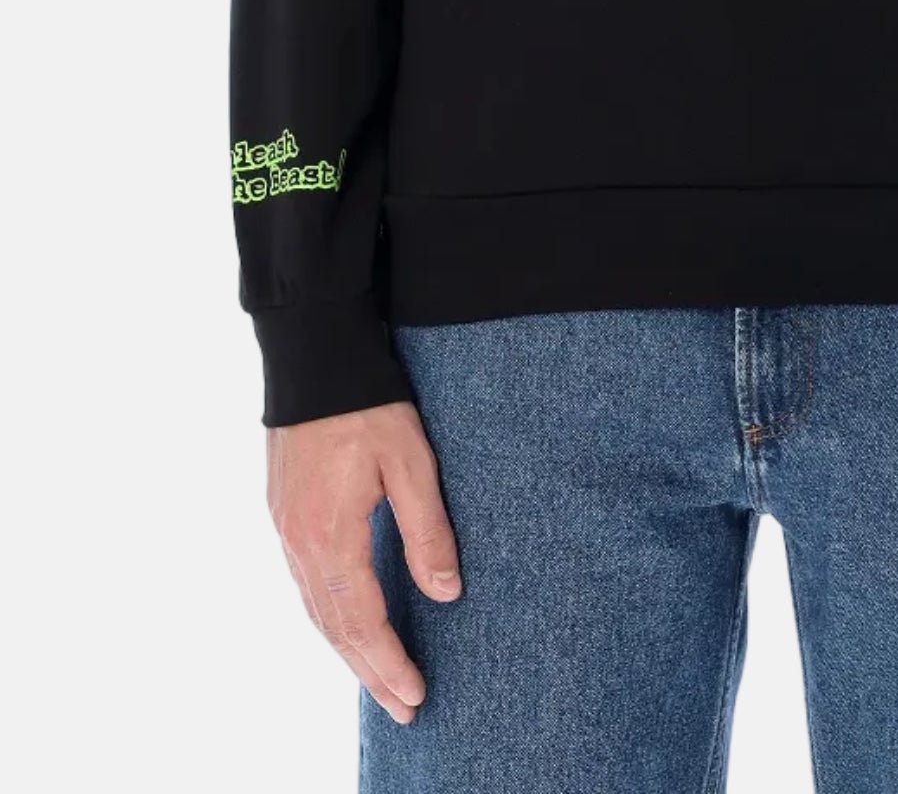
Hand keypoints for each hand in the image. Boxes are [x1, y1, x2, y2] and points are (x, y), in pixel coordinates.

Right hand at [267, 400, 460, 723]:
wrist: (313, 356)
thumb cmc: (368, 405)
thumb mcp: (412, 462)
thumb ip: (428, 530)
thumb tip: (447, 593)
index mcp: (331, 535)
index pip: (362, 621)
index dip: (389, 663)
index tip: (416, 696)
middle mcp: (299, 542)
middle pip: (334, 628)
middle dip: (370, 672)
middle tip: (404, 708)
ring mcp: (285, 529)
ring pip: (315, 609)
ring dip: (348, 650)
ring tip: (380, 680)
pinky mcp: (283, 513)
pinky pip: (306, 584)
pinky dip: (329, 616)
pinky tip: (348, 624)